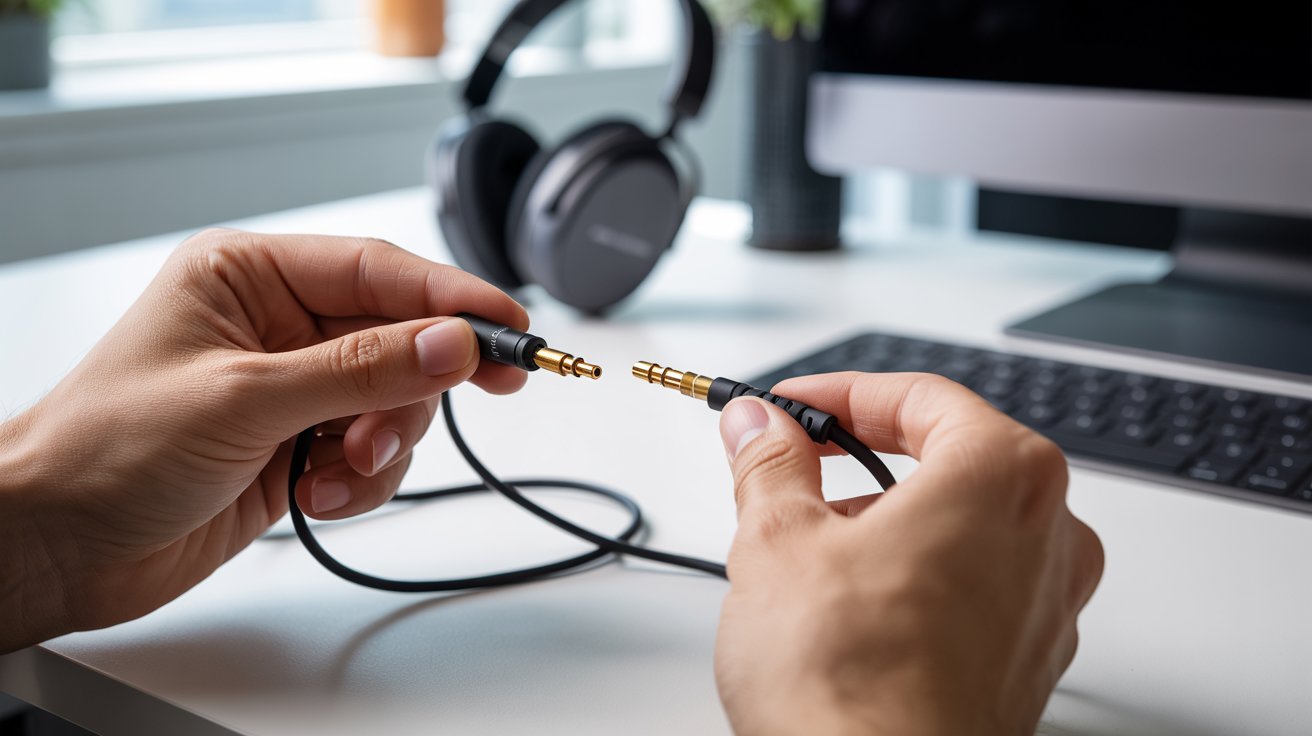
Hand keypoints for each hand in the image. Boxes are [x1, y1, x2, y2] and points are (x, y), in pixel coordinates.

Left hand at [0, 229, 526, 651]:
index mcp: (250, 275)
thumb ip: (362, 370)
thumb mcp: (244, 398)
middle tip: (462, 405)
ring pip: (396, 401)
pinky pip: (372, 452)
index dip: (454, 298)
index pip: (380, 271)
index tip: (515, 328)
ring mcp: (291, 387)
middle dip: (417, 387)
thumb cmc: (104, 450)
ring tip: (336, 473)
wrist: (52, 546)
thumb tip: (456, 344)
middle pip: (401, 337)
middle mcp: (277, 325)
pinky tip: (316, 496)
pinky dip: (361, 480)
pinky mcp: (298, 444)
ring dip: (383, 445)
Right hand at [713, 372, 1103, 734]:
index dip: (841, 394)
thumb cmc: (851, 683)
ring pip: (962, 524)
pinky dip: (914, 574)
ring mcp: (1046, 605)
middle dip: (863, 458)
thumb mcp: (778, 541)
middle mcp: (1048, 535)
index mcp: (1003, 477)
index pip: (922, 397)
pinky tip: (851, 604)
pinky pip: (972, 585)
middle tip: (793, 466)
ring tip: (810, 549)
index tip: (791, 408)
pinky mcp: (1026, 662)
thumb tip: (761, 428)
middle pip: (949, 457)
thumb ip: (770, 464)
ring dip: (887, 519)